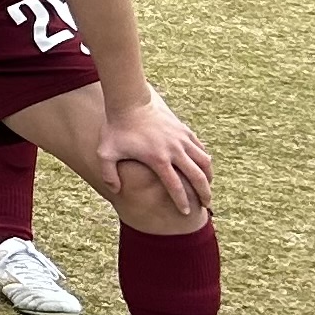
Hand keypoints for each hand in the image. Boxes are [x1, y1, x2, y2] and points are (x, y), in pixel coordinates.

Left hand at [99, 96, 214, 219]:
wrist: (130, 102)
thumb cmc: (116, 129)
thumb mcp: (105, 152)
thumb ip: (108, 174)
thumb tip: (115, 190)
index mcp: (157, 159)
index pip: (175, 186)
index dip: (181, 201)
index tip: (185, 212)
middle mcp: (174, 150)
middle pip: (197, 177)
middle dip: (203, 193)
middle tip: (205, 205)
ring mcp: (182, 139)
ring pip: (204, 162)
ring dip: (208, 177)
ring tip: (207, 188)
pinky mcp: (185, 131)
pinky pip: (201, 149)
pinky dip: (205, 161)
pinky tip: (203, 168)